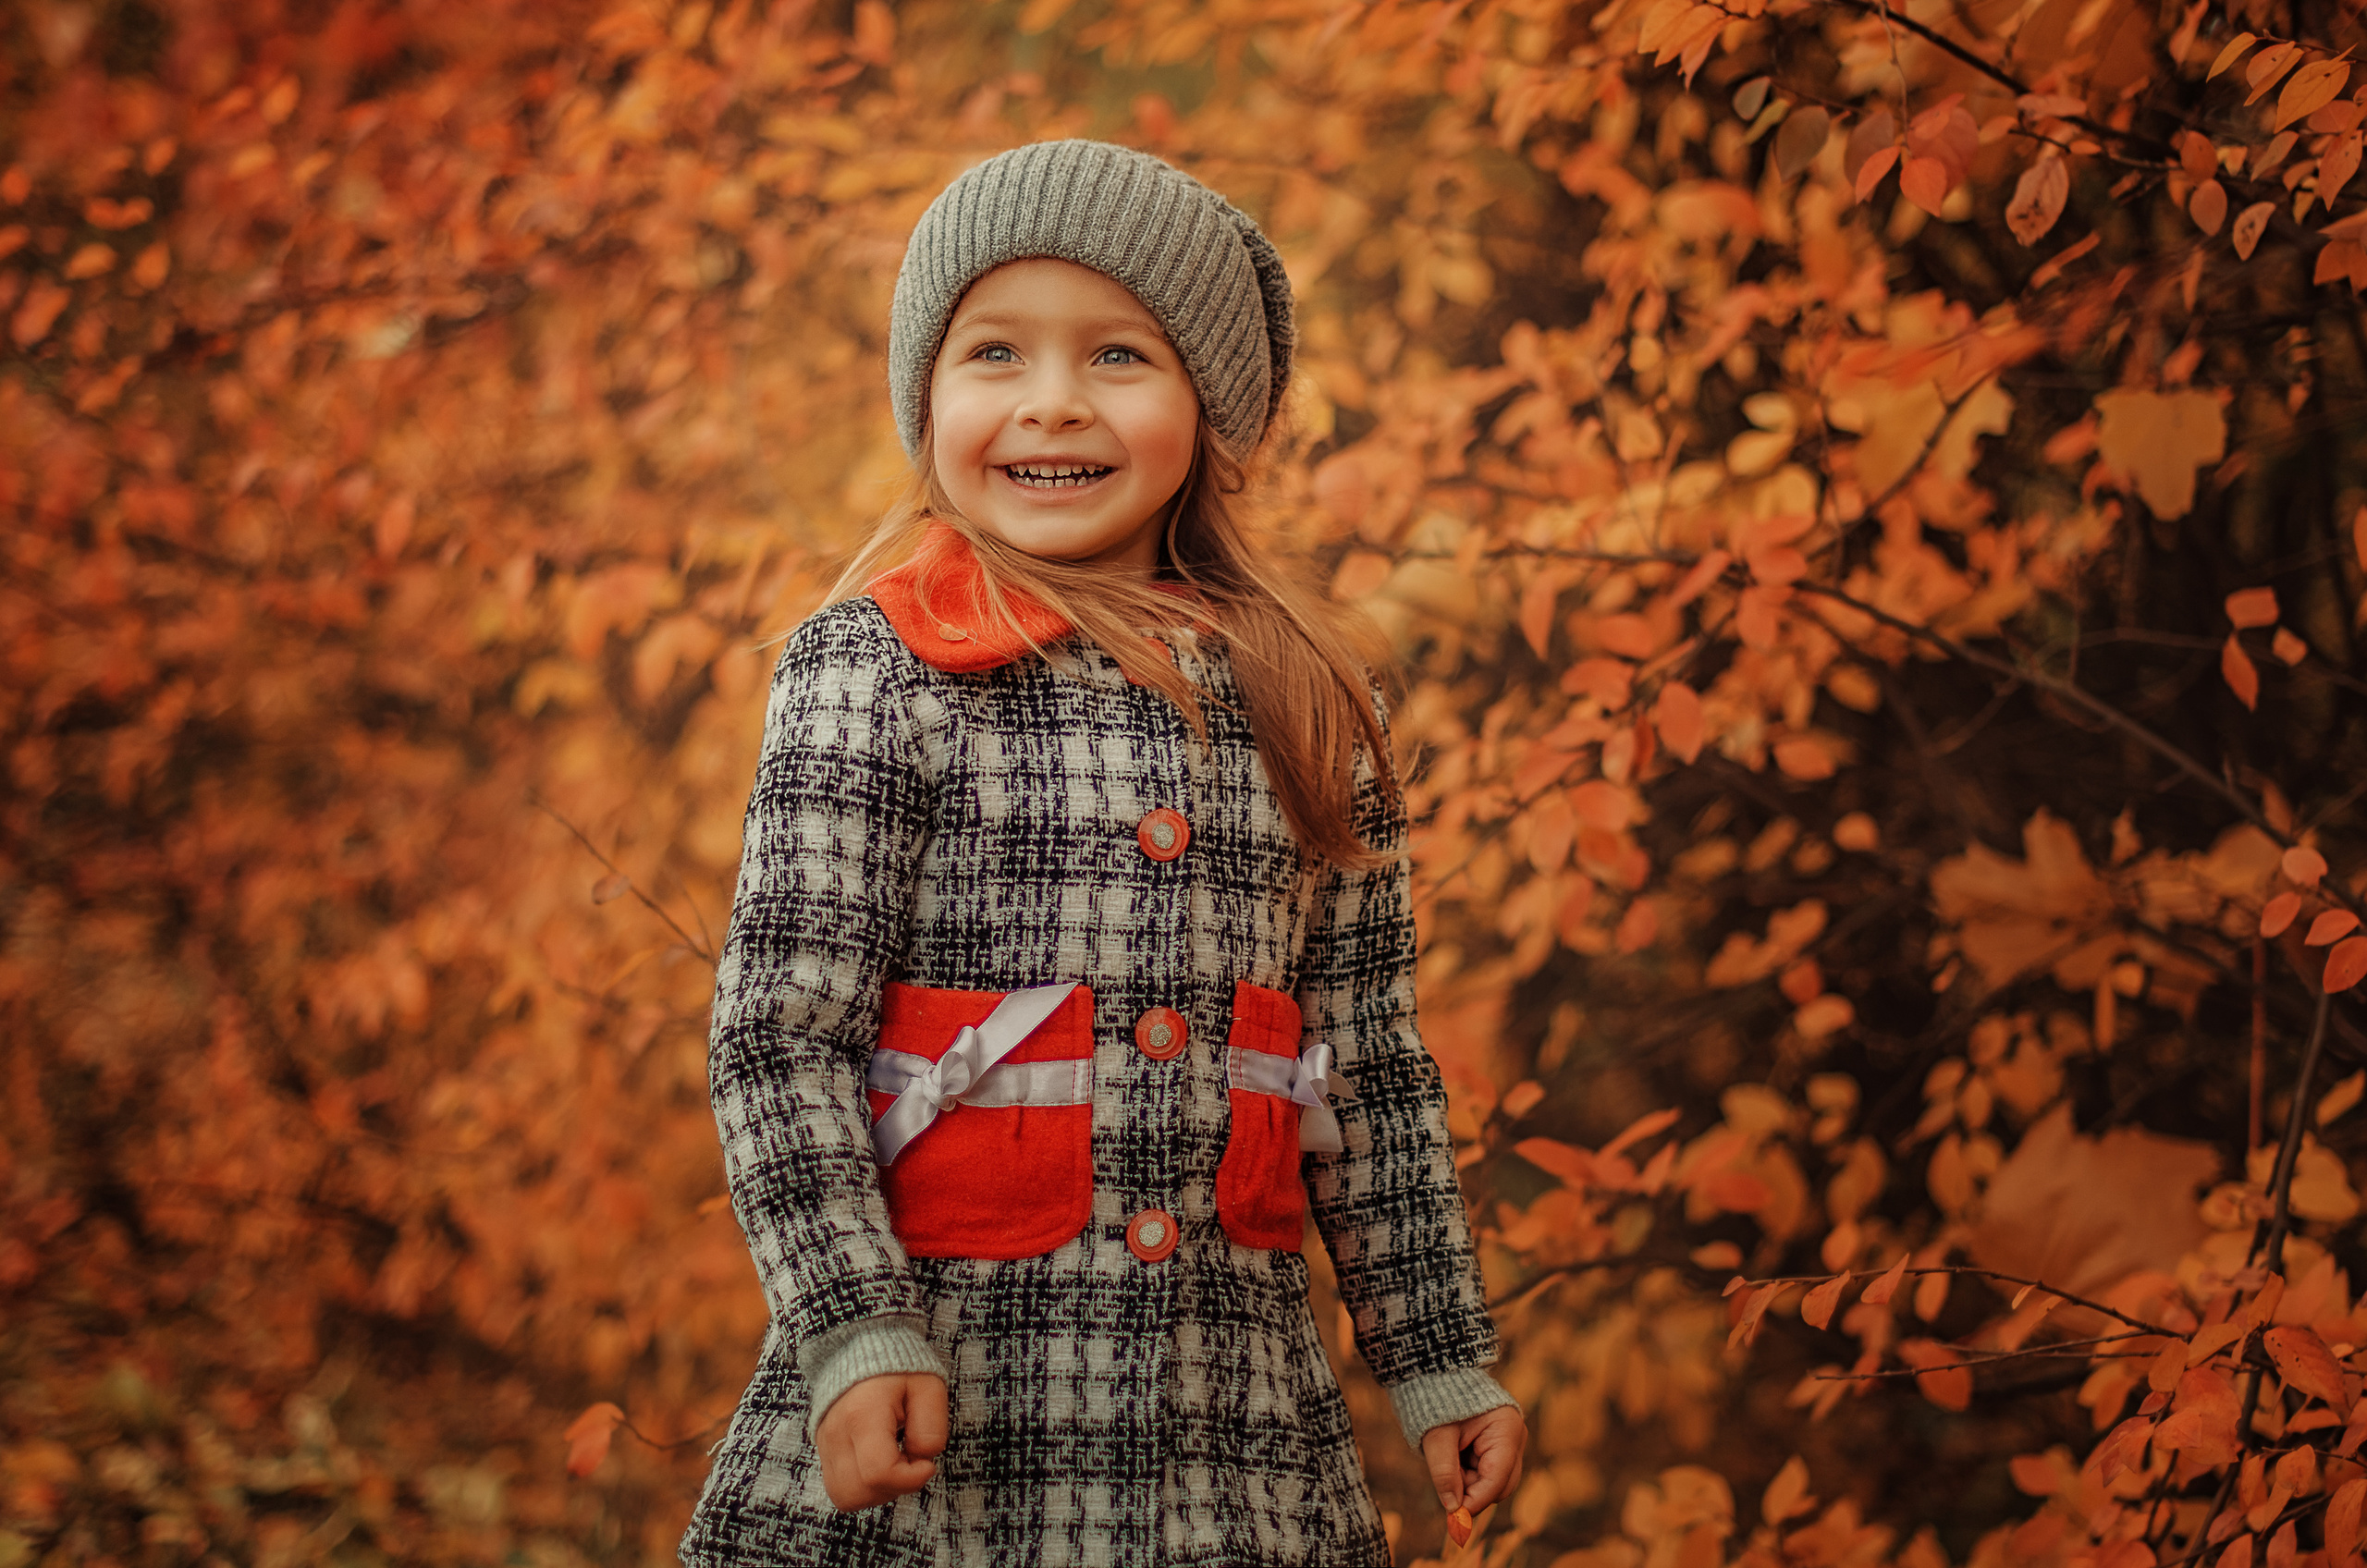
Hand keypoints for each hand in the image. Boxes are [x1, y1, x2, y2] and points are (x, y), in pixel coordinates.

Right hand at [815, 1372, 947, 1511]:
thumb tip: (922, 1461)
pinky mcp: (823, 1449)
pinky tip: (881, 1461)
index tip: (926, 1462)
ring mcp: (825, 1443)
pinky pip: (840, 1487)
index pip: (879, 1473)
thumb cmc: (898, 1366)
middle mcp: (836, 1434)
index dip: (910, 1479)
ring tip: (896, 1461)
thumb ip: (931, 1428)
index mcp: (863, 1414)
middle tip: (910, 1461)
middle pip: (856, 1493)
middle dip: (892, 1488)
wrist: (860, 1346)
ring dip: (877, 1491)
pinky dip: (864, 1486)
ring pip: (844, 1497)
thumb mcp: (929, 1387)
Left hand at [1420, 1403, 1526, 1522]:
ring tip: (1447, 1457)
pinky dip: (1468, 1473)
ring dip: (1468, 1482)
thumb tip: (1454, 1510)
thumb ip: (1445, 1474)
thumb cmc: (1437, 1401)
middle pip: (1500, 1485)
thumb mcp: (1436, 1438)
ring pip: (1493, 1483)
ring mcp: (1509, 1443)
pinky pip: (1486, 1473)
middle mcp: (1514, 1438)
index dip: (1475, 1500)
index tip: (1454, 1518)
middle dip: (1472, 1490)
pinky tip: (1454, 1455)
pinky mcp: (1499, 1447)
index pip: (1497, 1478)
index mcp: (1506, 1428)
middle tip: (1445, 1485)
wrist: (1435, 1376)